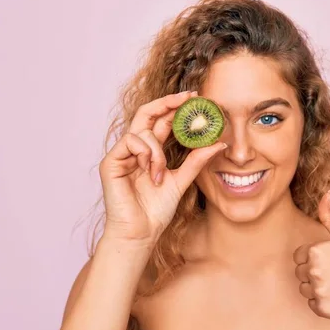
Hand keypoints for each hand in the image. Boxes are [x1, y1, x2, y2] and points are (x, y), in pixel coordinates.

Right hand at [99, 90, 226, 244]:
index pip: (162, 121)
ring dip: (157, 150)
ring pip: (142, 130)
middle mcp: (135, 149)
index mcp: (151, 151)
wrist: (142, 232)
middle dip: (168, 102)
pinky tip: (149, 170)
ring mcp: (122, 154)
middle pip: (148, 113)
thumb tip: (218, 143)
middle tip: (189, 97)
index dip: (177, 107)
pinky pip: (130, 141)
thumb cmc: (157, 210)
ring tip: (160, 172)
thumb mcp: (182, 180)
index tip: (197, 98)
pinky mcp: (111, 162)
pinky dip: (145, 153)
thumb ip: (197, 160)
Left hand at [293, 191, 329, 319]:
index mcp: (317, 251)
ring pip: (304, 288)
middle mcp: (314, 271)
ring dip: (316, 287)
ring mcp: (318, 291)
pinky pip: (312, 303)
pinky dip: (323, 302)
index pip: (299, 255)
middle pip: (300, 272)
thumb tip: (325, 192)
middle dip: (314, 272)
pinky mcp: (322, 309)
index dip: (315, 257)